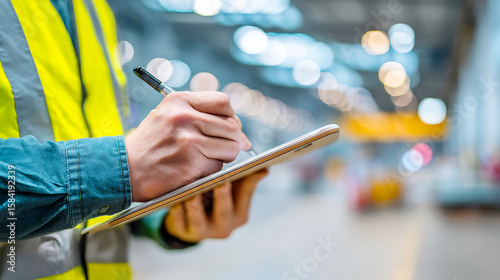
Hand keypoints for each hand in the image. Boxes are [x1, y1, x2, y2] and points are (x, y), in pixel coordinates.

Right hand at [125, 91, 251, 201]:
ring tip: (208, 158)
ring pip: (230, 148)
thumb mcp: (167, 114)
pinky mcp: (192, 165)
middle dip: (234, 139)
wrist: (124, 169)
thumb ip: (197, 112)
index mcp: (180, 101)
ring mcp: (190, 142)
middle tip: (229, 147)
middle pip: (231, 126)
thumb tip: (235, 124)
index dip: (231, 116)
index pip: (223, 102)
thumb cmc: (150, 143)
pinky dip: (212, 170)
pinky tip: (196, 169)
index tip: (231, 126)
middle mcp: (185, 118)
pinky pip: (218, 167)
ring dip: (224, 156)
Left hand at [164, 169, 267, 242]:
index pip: (245, 195)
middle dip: (222, 195)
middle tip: (220, 181)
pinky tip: (174, 199)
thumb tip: (264, 168)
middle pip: (224, 210)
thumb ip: (245, 180)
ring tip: (192, 189)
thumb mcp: (233, 193)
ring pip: (198, 217)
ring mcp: (203, 232)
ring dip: (195, 203)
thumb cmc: (216, 202)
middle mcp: (224, 226)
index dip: (245, 182)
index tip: (242, 169)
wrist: (192, 223)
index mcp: (240, 215)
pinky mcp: (183, 232)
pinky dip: (176, 210)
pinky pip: (178, 221)